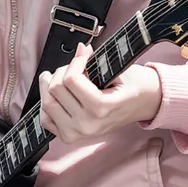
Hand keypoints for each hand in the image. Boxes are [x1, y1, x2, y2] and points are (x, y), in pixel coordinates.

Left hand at [39, 42, 161, 143]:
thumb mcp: (118, 70)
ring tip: (62, 78)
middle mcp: (88, 124)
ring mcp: (77, 133)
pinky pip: (45, 119)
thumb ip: (96, 60)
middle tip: (73, 66)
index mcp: (102, 108)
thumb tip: (81, 49)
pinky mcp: (69, 137)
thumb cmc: (132, 86)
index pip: (71, 80)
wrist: (142, 104)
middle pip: (56, 89)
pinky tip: (59, 96)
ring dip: (51, 85)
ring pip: (47, 103)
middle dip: (62, 71)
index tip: (83, 54)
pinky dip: (48, 104)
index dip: (75, 61)